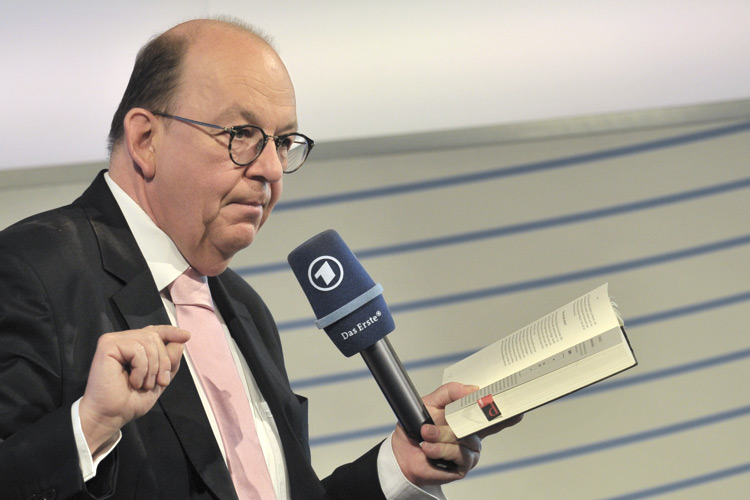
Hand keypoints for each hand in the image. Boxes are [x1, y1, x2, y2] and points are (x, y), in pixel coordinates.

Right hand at [78, 325, 189, 456]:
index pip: (155, 332)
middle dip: (163, 362)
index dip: (171, 332)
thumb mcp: (159, 379)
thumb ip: (170, 360)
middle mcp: (123, 339)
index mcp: (134, 346)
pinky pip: (137, 349)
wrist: (111, 416)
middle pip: (155, 337)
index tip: (186, 336)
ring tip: (144, 385)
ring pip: (148, 341)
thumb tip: (181, 340)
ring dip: (153, 368)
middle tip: (160, 382)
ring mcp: (114, 340)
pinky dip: (141, 368)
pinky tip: (133, 381)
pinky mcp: (107, 345)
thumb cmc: (131, 400)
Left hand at [391, 382, 521, 486]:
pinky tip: (428, 448)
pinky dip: (440, 449)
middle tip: (449, 417)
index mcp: (468, 418)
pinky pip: (458, 454)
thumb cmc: (416, 426)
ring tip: (425, 434)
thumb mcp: (430, 401)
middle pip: (480, 425)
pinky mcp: (463, 466)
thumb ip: (450, 391)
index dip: (507, 413)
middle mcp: (473, 435)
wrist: (402, 453)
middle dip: (463, 420)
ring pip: (464, 439)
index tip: (518, 409)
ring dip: (441, 435)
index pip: (492, 414)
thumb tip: (472, 388)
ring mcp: (470, 451)